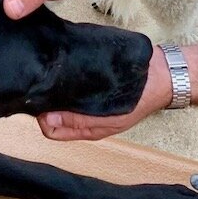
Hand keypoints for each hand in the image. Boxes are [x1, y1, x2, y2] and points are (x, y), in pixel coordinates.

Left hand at [37, 46, 171, 140]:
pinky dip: (62, 78)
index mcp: (84, 128)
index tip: (40, 103)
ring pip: (58, 97)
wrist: (156, 76)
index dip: (42, 118)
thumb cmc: (136, 101)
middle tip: (42, 87)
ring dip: (52, 89)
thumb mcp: (108, 117)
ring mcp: (83, 98)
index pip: (51, 130)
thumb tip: (46, 120)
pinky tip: (61, 68)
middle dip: (44, 103)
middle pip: (51, 113)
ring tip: (49, 76)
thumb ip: (79, 120)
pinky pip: (68, 84)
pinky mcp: (87, 82)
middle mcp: (80, 114)